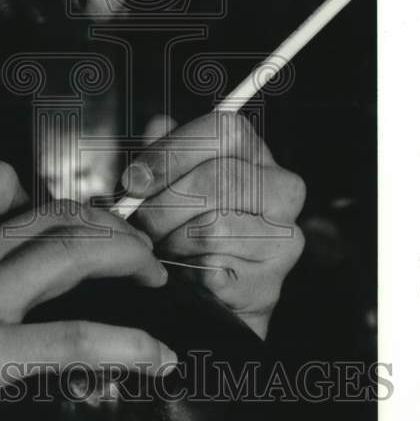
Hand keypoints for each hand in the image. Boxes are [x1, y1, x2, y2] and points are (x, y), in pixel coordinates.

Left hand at [123, 113, 305, 338]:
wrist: (207, 293)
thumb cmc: (185, 225)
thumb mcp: (169, 180)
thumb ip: (163, 150)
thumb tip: (156, 128)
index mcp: (257, 155)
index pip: (224, 131)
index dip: (172, 154)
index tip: (135, 180)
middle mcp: (283, 191)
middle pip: (217, 179)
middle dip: (163, 205)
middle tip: (141, 222)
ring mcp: (283, 239)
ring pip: (211, 228)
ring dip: (171, 242)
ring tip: (163, 247)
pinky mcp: (268, 284)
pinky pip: (210, 271)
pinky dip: (183, 273)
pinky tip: (182, 272)